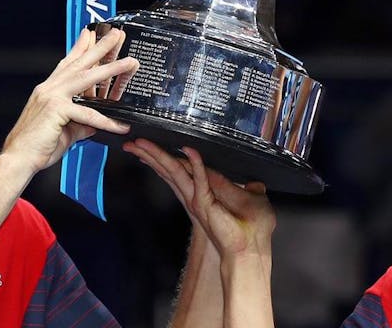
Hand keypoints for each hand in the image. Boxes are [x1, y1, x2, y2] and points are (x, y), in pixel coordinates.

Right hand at [3, 28, 137, 172]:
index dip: (80, 47)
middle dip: (99, 46)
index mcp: (49, 89)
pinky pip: (88, 114)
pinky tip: (120, 124)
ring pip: (87, 78)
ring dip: (111, 68)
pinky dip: (106, 120)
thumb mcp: (64, 130)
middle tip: (116, 33)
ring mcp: (52, 97)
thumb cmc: (36, 145)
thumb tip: (96, 124)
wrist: (18, 158)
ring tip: (130, 62)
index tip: (90, 33)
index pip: (67, 63)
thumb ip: (81, 123)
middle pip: (79, 62)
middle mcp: (50, 88)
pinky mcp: (56, 110)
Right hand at [123, 139, 274, 260]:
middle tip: (135, 142)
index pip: (181, 169)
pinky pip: (200, 179)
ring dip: (160, 156)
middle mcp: (196, 195)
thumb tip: (256, 184)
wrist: (250, 250)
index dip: (166, 157)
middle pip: (170, 169)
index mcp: (204, 192)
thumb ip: (250, 189)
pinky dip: (196, 164)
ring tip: (142, 144)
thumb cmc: (251, 231)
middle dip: (152, 154)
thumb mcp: (254, 201)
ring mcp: (198, 199)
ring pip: (176, 171)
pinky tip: (189, 151)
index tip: (151, 147)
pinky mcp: (206, 203)